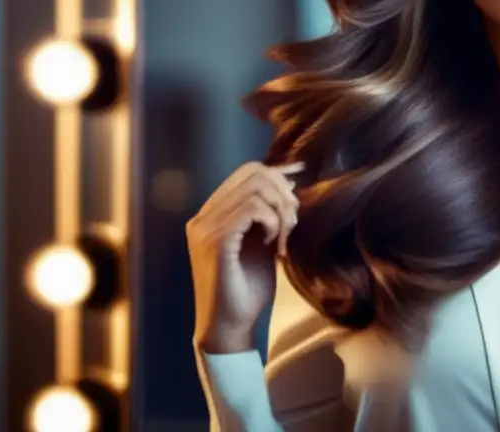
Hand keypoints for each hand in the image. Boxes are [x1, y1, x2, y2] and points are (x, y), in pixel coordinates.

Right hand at [186, 161, 303, 353]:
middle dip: (283, 193)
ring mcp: (205, 229)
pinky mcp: (215, 243)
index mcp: (211, 215)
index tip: (296, 196)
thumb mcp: (263, 243)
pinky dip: (273, 222)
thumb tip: (290, 181)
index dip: (277, 175)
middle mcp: (203, 217)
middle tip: (293, 223)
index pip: (246, 172)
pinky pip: (252, 209)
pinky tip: (275, 244)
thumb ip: (270, 214)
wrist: (229, 329)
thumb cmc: (246, 290)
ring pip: (255, 188)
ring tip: (284, 237)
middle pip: (253, 173)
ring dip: (281, 210)